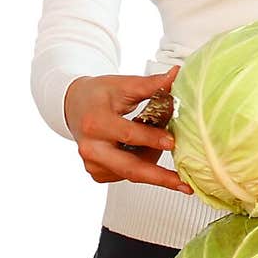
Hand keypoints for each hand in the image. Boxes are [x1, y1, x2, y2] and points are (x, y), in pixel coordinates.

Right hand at [63, 65, 193, 193]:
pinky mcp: (97, 173)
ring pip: (131, 172)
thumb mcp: (123, 84)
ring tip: (162, 143)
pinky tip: (146, 151)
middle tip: (183, 183)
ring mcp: (92, 163)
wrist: (75, 105)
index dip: (152, 139)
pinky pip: (125, 175)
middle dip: (159, 176)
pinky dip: (141, 165)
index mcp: (96, 122)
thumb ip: (150, 84)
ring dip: (152, 162)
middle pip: (129, 167)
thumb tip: (176, 74)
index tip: (172, 142)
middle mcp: (90, 147)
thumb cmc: (99, 94)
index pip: (128, 134)